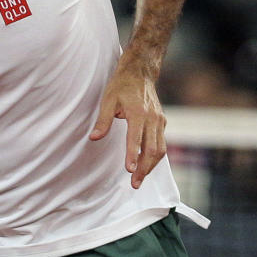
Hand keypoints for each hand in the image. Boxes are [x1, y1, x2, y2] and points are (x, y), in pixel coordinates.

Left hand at [89, 62, 166, 188]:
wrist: (140, 73)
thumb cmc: (121, 86)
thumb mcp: (108, 100)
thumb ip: (103, 121)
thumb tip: (94, 138)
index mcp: (137, 112)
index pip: (135, 138)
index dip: (133, 155)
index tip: (129, 170)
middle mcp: (152, 118)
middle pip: (152, 149)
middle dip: (144, 168)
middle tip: (134, 183)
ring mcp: (160, 121)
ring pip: (160, 149)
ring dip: (151, 166)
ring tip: (139, 179)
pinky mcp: (162, 122)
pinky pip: (162, 144)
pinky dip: (155, 157)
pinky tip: (147, 166)